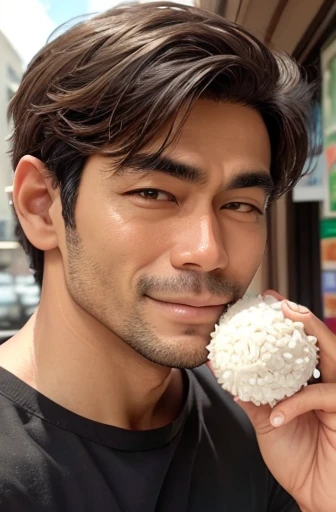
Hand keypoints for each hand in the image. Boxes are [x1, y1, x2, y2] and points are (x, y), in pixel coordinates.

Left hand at [230, 290, 335, 511]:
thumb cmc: (297, 457)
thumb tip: (222, 371)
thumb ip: (250, 396)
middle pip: (322, 341)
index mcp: (310, 381)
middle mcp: (328, 383)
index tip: (264, 302)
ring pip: (333, 355)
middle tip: (278, 301)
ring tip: (291, 317)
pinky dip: (296, 402)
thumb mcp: (266, 421)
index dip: (287, 322)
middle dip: (302, 317)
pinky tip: (275, 414)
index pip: (301, 345)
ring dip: (313, 334)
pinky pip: (321, 397)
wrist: (315, 494)